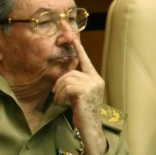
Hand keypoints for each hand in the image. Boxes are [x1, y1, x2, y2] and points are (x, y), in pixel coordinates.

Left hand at [51, 39, 106, 154]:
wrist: (89, 129)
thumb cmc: (80, 113)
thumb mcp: (75, 94)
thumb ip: (71, 82)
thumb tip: (60, 77)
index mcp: (93, 77)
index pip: (83, 56)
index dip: (74, 42)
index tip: (66, 26)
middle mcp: (96, 78)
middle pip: (69, 72)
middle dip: (59, 85)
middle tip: (59, 97)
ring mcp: (93, 84)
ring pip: (66, 79)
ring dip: (59, 92)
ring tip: (63, 101)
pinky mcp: (87, 90)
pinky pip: (66, 87)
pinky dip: (60, 96)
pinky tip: (64, 104)